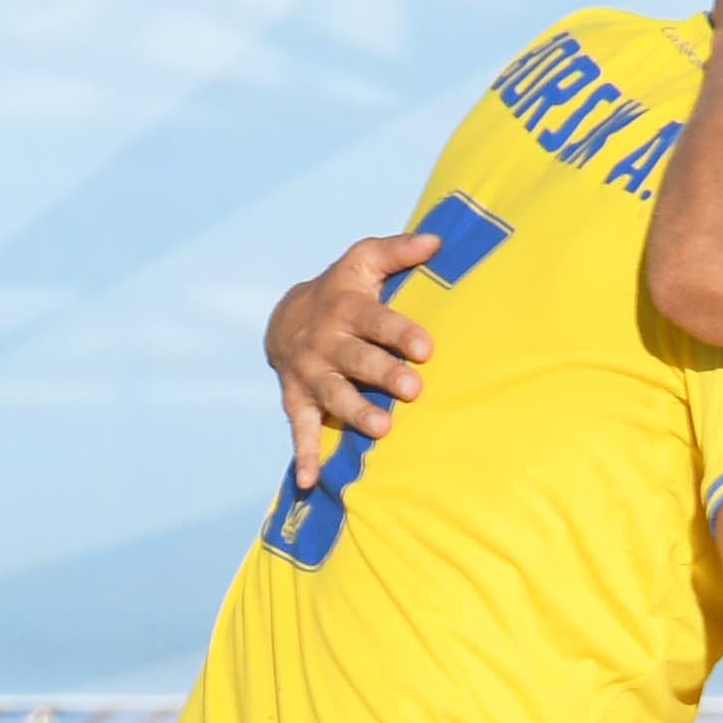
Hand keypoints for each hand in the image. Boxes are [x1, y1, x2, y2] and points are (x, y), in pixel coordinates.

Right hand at [267, 228, 443, 475]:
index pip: (376, 320)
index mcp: (346, 308)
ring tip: (382, 429)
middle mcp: (326, 342)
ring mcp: (310, 374)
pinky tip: (311, 481)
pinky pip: (299, 429)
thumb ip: (399, 251)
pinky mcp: (296, 399)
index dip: (400, 333)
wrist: (286, 317)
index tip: (426, 349)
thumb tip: (436, 240)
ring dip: (355, 412)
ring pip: (333, 395)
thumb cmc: (342, 289)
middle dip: (383, 374)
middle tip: (412, 389)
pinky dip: (303, 455)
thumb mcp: (364, 261)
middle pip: (356, 359)